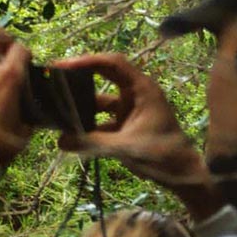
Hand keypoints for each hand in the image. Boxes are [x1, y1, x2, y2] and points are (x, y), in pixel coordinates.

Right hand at [54, 53, 221, 220]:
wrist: (183, 175)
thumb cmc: (162, 155)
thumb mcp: (125, 148)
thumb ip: (92, 143)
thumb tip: (60, 141)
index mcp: (142, 90)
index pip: (112, 64)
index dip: (86, 61)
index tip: (61, 66)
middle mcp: (135, 94)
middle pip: (103, 76)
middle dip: (78, 77)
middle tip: (53, 80)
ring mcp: (130, 109)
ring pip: (99, 101)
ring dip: (80, 105)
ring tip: (55, 109)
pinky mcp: (125, 125)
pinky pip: (100, 119)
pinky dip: (86, 125)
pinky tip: (69, 134)